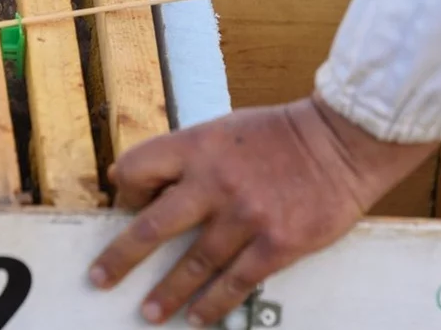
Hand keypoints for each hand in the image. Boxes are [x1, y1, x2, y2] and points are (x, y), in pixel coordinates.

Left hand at [88, 94, 438, 326]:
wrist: (341, 142)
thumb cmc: (276, 135)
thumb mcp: (221, 130)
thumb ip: (186, 156)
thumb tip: (145, 184)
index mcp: (196, 146)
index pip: (136, 169)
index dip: (125, 191)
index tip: (125, 208)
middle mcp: (214, 182)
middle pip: (152, 226)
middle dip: (121, 257)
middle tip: (99, 279)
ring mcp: (246, 216)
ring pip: (193, 264)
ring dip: (167, 293)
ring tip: (148, 312)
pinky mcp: (278, 244)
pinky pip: (236, 282)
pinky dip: (213, 304)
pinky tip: (197, 319)